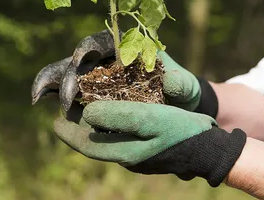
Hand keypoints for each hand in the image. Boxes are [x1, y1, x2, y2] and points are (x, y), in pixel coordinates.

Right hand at [31, 30, 217, 114]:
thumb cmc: (181, 93)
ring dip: (51, 82)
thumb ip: (182, 85)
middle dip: (69, 76)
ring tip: (37, 96)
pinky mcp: (88, 93)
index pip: (104, 41)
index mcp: (127, 48)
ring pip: (66, 72)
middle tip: (67, 99)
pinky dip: (51, 92)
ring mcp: (95, 76)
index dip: (89, 46)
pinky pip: (65, 90)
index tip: (81, 58)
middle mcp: (107, 59)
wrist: (174, 110)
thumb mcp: (187, 89)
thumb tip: (170, 81)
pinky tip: (38, 100)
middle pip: (80, 60)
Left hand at [54, 101, 245, 186]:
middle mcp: (128, 157)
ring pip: (108, 138)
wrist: (208, 147)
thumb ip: (118, 116)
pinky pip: (122, 136)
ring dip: (96, 124)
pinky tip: (116, 110)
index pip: (87, 145)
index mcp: (124, 153)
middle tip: (70, 108)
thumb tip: (88, 114)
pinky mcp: (148, 149)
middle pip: (95, 142)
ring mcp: (138, 154)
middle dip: (80, 127)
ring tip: (89, 105)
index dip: (69, 134)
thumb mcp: (149, 119)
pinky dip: (113, 123)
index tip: (55, 121)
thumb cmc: (180, 131)